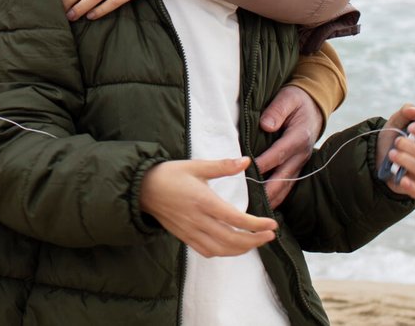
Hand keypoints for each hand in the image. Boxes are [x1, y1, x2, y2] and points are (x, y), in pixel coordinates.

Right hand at [137, 157, 277, 257]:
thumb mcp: (196, 166)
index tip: (272, 224)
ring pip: (221, 249)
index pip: (236, 218)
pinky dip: (223, 252)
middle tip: (270, 235)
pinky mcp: (184, 237)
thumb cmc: (169, 174)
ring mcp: (191, 231)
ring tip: (255, 242)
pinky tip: (231, 246)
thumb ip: (223, 166)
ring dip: (242, 249)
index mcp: (203, 201)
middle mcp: (198, 220)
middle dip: (255, 240)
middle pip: (232, 239)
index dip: (257, 224)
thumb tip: (246, 161)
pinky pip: (207, 251)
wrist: (142, 188)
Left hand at [253, 86, 322, 208]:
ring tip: (255, 212)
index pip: (279, 154)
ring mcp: (301, 163)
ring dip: (272, 199)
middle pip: (283, 177)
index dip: (264, 164)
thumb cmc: (297, 100)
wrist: (314, 106)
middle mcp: (301, 154)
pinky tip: (266, 207)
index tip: (248, 173)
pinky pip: (288, 185)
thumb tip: (266, 125)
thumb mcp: (288, 98)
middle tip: (250, 201)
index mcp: (298, 137)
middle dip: (267, 191)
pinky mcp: (297, 167)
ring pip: (287, 186)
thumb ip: (277, 110)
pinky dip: (278, 197)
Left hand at [376, 103, 414, 199]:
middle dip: (410, 147)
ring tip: (391, 155)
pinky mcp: (409, 186)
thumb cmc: (389, 139)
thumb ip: (404, 113)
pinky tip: (401, 179)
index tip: (412, 127)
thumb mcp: (394, 123)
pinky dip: (410, 186)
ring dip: (405, 161)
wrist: (373, 158)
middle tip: (396, 142)